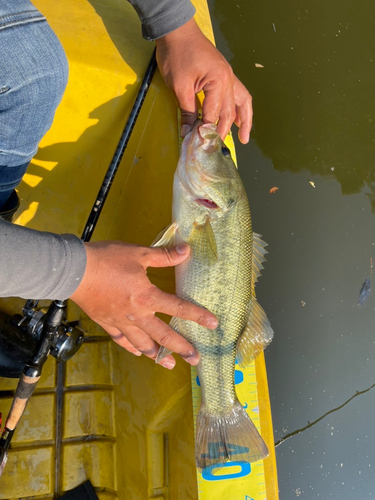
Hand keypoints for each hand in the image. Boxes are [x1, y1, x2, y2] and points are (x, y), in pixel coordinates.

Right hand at [70, 241, 217, 368]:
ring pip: (143, 343)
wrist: (73, 271)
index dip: (197, 316)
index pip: (178, 308)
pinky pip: (122, 340)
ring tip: (169, 365)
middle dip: (182, 348)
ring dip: (158, 355)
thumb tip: (186, 250)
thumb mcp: (138, 253)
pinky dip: (132, 348)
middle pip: (163, 335)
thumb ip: (164, 255)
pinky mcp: (106, 323)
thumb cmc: (107, 260)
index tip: (213, 325)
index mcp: (147, 297)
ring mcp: (121, 322)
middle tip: (196, 359)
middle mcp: (137, 314)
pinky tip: (138, 353)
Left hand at [155, 18, 251, 143]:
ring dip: (243, 121)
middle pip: (228, 112)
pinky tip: (239, 119)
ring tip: (244, 138)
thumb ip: (186, 110)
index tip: (200, 145)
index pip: (213, 114)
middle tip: (218, 147)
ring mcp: (228, 76)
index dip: (206, 131)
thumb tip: (187, 132)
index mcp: (218, 82)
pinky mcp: (224, 74)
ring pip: (240, 102)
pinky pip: (237, 94)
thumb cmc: (176, 55)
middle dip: (223, 131)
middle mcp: (228, 80)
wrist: (177, 31)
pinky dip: (239, 108)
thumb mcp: (178, 85)